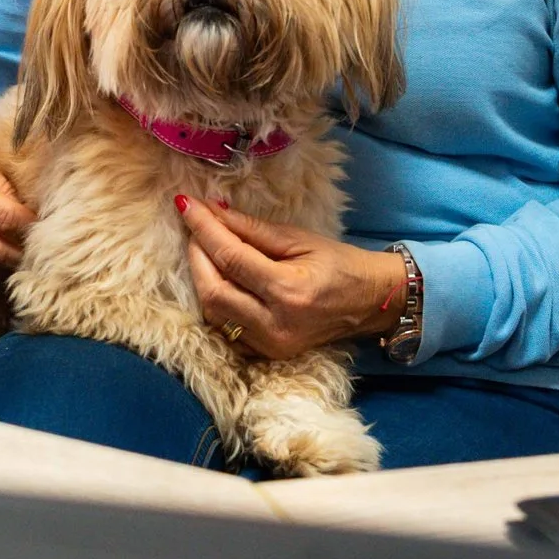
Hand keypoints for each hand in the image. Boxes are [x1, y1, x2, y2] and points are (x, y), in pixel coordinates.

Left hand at [179, 195, 407, 359]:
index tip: (186, 204)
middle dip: (196, 255)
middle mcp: (276, 325)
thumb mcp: (300, 239)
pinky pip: (226, 329)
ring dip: (201, 278)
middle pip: (213, 291)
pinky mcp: (267, 354)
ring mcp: (270, 345)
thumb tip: (212, 211)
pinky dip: (216, 302)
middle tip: (194, 226)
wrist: (371, 302)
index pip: (231, 258)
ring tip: (203, 248)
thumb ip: (252, 229)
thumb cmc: (340, 264)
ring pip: (214, 313)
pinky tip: (217, 279)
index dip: (203, 228)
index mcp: (289, 292)